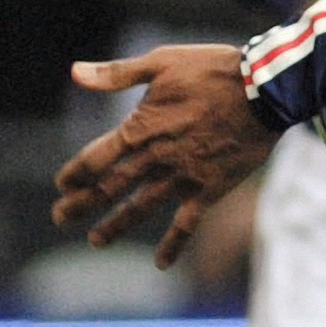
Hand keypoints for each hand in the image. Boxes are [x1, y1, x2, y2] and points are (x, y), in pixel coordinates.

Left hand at [52, 44, 278, 267]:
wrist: (264, 90)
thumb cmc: (213, 70)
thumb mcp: (162, 62)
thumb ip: (117, 74)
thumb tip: (75, 72)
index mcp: (141, 127)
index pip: (95, 159)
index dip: (75, 173)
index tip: (63, 184)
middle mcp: (156, 158)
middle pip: (109, 188)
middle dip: (82, 205)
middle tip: (61, 218)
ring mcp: (182, 177)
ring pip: (141, 208)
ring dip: (116, 226)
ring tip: (97, 241)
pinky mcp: (209, 189)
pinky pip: (187, 224)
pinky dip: (173, 245)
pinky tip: (161, 264)